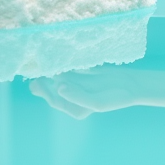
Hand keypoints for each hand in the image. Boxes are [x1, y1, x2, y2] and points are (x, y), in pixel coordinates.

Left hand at [28, 69, 164, 115]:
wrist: (130, 84)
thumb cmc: (114, 97)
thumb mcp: (96, 102)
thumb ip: (77, 96)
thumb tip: (58, 87)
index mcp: (74, 108)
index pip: (55, 99)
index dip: (45, 91)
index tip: (39, 81)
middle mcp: (73, 96)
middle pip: (53, 87)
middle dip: (44, 80)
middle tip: (34, 71)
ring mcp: (77, 83)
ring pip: (60, 75)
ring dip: (52, 69)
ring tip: (41, 60)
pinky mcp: (83, 72)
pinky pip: (70, 67)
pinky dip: (63, 63)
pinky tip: (56, 55)